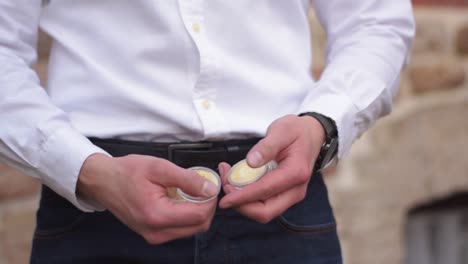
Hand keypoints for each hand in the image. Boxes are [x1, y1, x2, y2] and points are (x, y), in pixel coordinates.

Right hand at [77, 153, 218, 243]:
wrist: (102, 181)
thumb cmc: (126, 172)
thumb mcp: (159, 167)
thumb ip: (187, 179)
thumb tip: (210, 189)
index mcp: (157, 216)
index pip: (200, 215)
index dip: (211, 200)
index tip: (210, 184)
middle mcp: (156, 232)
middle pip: (199, 226)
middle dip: (206, 206)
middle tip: (203, 186)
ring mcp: (154, 236)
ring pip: (191, 229)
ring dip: (197, 210)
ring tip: (189, 190)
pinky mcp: (153, 234)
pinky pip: (180, 228)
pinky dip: (186, 214)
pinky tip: (179, 198)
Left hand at [218, 114, 324, 222]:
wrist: (312, 135)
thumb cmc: (297, 132)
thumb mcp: (282, 130)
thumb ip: (267, 146)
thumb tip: (251, 162)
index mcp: (296, 173)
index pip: (265, 191)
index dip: (242, 197)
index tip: (224, 197)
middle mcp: (295, 190)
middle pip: (265, 212)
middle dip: (241, 204)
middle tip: (225, 186)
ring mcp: (290, 195)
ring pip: (263, 211)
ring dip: (242, 201)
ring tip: (228, 180)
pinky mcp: (284, 195)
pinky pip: (263, 203)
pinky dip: (247, 197)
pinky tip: (237, 182)